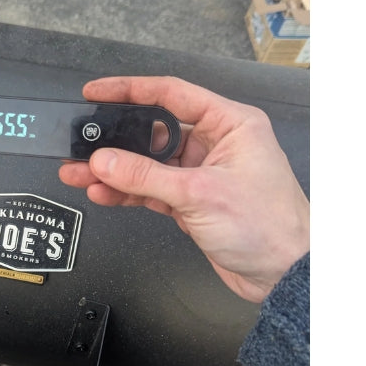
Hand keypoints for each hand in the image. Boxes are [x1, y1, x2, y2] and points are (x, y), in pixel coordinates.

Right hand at [59, 76, 308, 302]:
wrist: (285, 274)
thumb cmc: (269, 226)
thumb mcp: (200, 193)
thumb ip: (146, 175)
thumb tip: (105, 160)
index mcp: (229, 123)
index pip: (171, 94)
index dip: (130, 90)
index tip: (96, 92)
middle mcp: (214, 143)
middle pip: (152, 131)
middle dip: (115, 141)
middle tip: (82, 143)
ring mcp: (200, 173)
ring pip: (146, 164)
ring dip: (114, 171)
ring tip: (79, 173)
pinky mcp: (190, 200)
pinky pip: (150, 189)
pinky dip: (126, 192)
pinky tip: (103, 192)